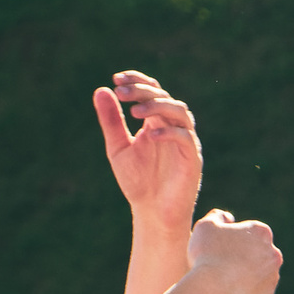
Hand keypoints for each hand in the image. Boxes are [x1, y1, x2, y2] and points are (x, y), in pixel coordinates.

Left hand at [93, 70, 202, 230]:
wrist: (153, 214)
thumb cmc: (138, 182)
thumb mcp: (118, 148)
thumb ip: (111, 121)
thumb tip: (101, 90)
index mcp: (156, 121)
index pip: (153, 90)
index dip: (138, 80)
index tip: (117, 79)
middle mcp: (173, 127)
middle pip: (164, 97)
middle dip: (143, 92)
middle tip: (121, 93)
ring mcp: (184, 141)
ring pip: (179, 112)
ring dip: (158, 107)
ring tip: (135, 112)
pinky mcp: (192, 159)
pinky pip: (185, 137)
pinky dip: (168, 132)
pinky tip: (148, 136)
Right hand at [186, 210, 281, 293]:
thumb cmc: (208, 256)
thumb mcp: (206, 226)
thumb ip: (217, 217)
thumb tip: (228, 219)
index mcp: (261, 233)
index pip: (250, 231)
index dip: (232, 238)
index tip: (218, 246)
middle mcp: (273, 255)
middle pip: (257, 254)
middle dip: (242, 257)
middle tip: (220, 264)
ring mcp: (272, 279)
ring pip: (257, 276)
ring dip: (245, 276)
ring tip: (222, 281)